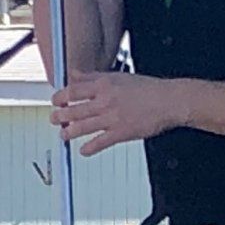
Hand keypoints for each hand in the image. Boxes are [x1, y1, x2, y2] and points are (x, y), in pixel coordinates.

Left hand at [52, 71, 184, 155]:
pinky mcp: (122, 133)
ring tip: (64, 135)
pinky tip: (83, 150)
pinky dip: (89, 148)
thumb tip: (73, 74)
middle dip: (59, 116)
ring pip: (82, 127)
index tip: (55, 101)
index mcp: (104, 85)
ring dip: (69, 133)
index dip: (60, 97)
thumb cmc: (147, 88)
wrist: (170, 101)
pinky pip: (100, 142)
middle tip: (54, 119)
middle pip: (73, 110)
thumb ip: (92, 76)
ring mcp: (113, 118)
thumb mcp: (117, 76)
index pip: (73, 91)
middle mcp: (105, 101)